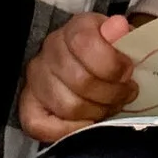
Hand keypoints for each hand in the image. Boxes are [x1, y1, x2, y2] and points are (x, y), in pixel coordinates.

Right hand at [17, 13, 137, 143]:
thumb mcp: (121, 39)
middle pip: (81, 81)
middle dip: (112, 94)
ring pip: (68, 107)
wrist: (88, 65)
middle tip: (125, 94)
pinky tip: (89, 122)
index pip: (85, 44)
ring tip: (110, 106)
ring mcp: (36, 80)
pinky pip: (41, 126)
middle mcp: (49, 51)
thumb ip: (122, 35)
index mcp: (74, 29)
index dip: (113, 64)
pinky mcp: (29, 107)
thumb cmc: (109, 55)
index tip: (128, 73)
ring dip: (97, 112)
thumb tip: (118, 27)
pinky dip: (70, 130)